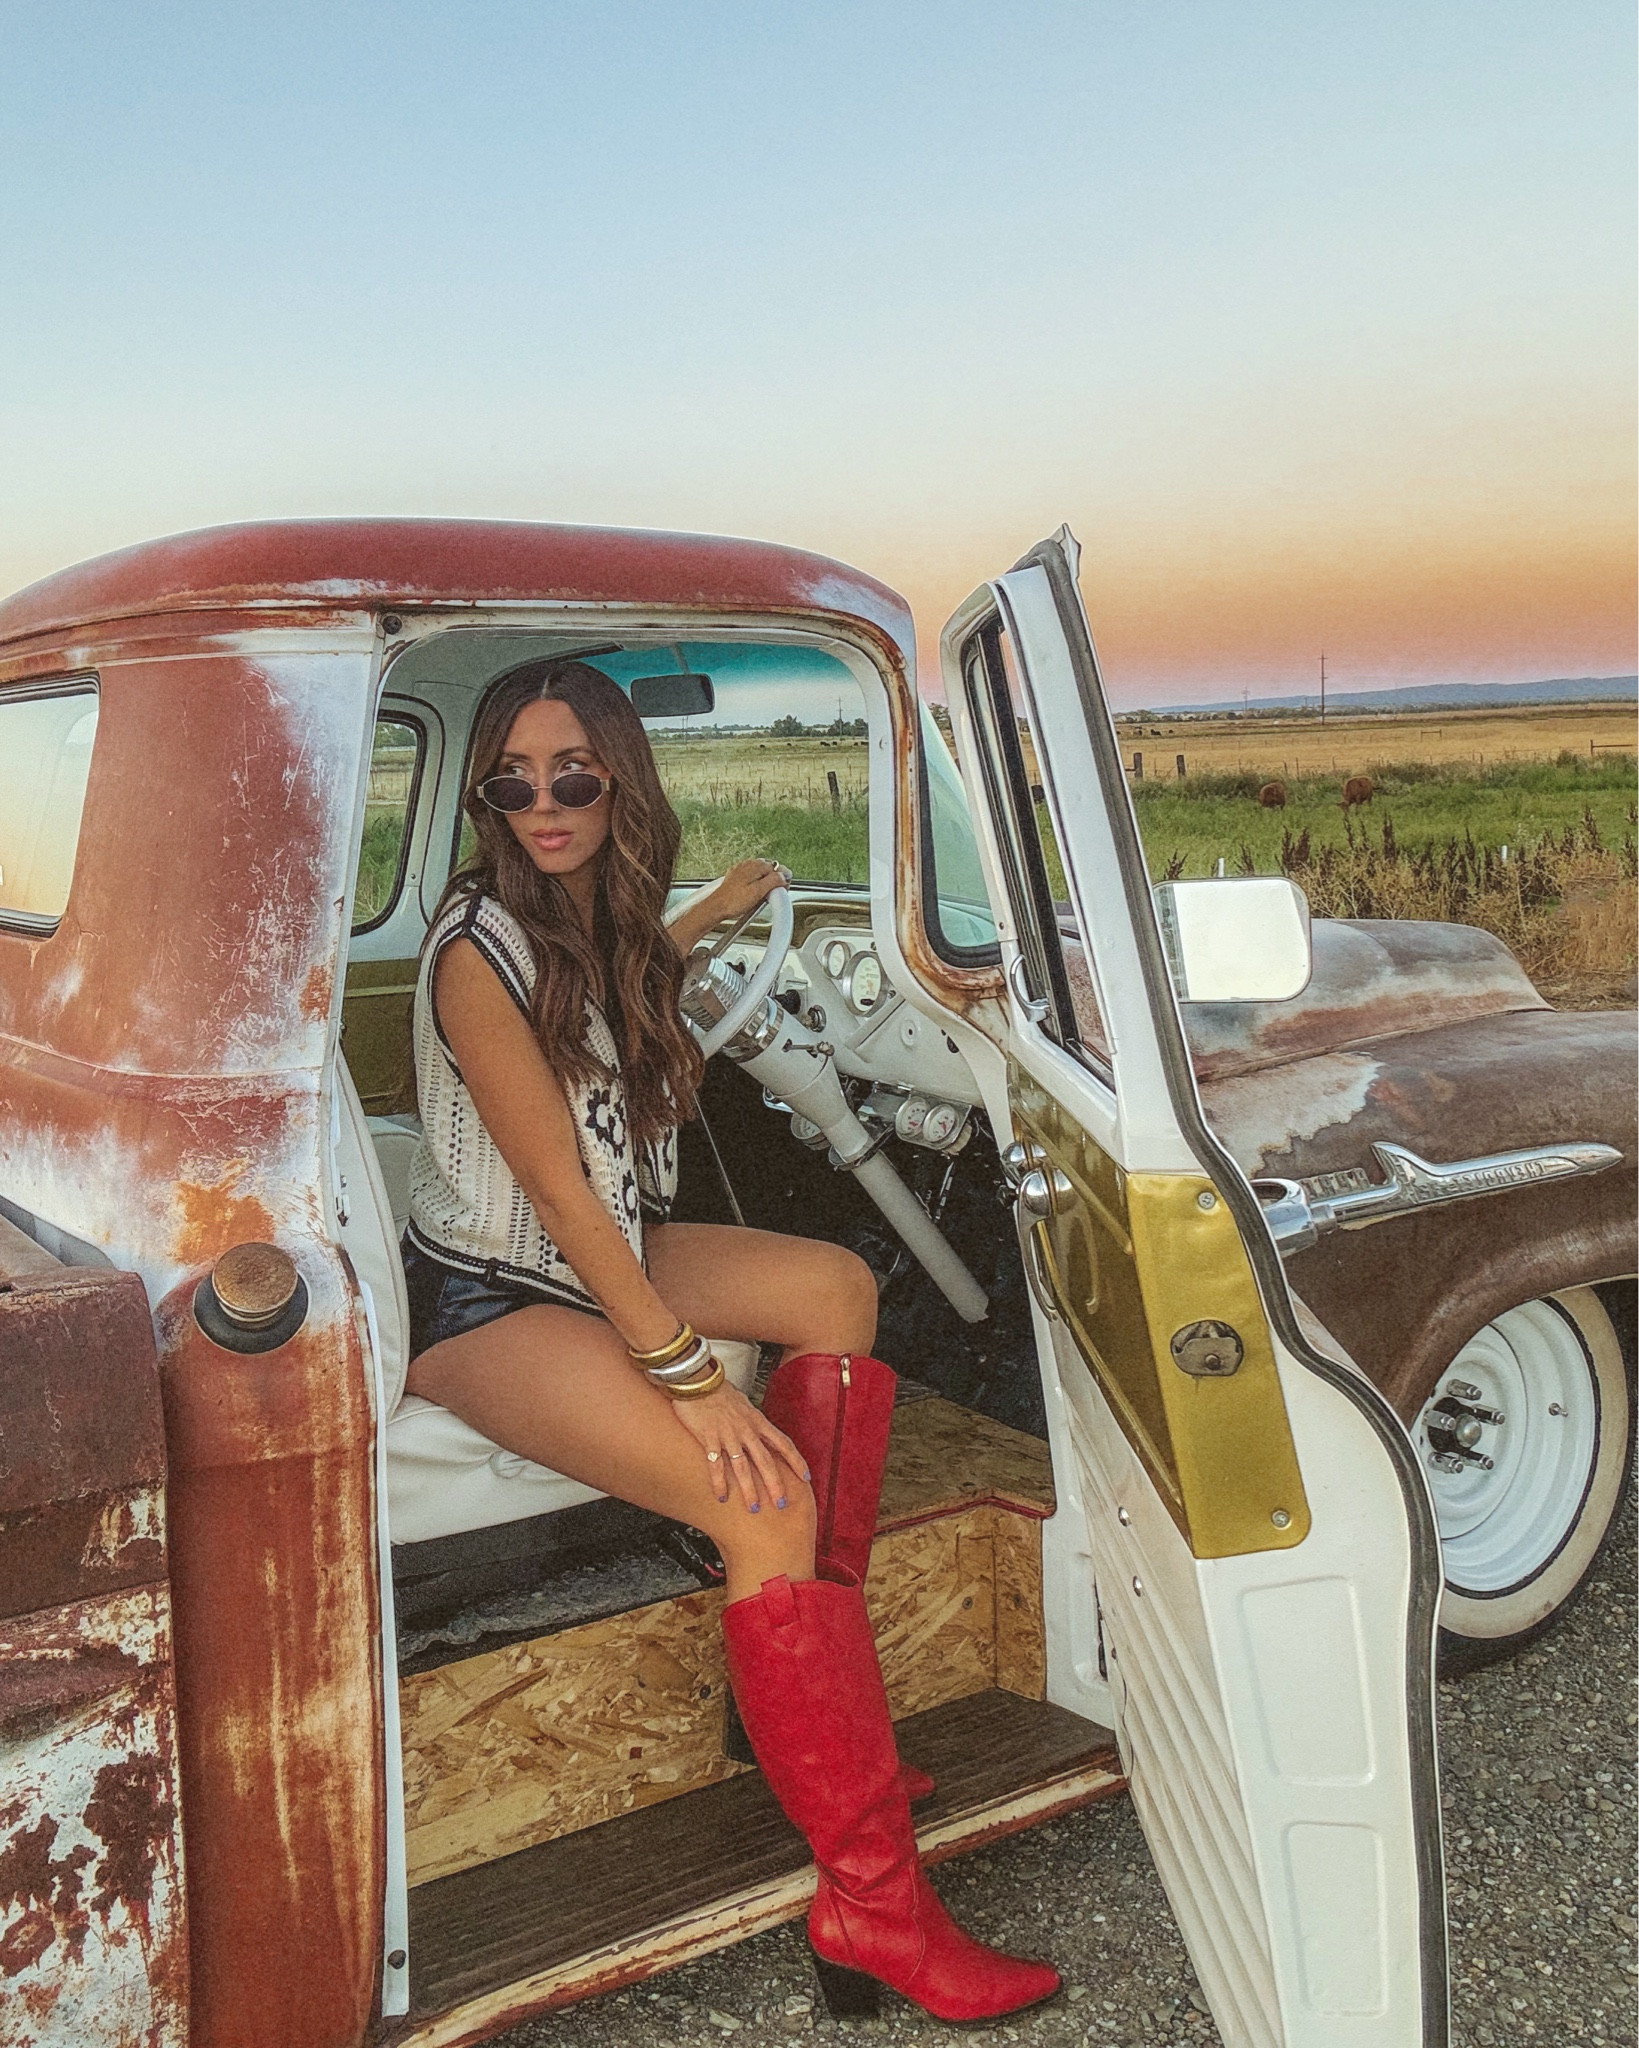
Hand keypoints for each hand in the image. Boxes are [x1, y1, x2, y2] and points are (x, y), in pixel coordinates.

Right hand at [668, 1376, 810, 1513]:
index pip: (783, 1443)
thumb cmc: (719, 1391)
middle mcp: (746, 1429)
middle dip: (775, 1484)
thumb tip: (761, 1432)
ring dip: (749, 1489)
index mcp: (757, 1421)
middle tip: (781, 1504)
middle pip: (766, 1460)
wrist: (697, 1380)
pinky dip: (719, 1482)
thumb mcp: (744, 1404)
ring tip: (754, 1507)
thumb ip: (753, 1421)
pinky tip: (722, 1496)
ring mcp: (728, 1434)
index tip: (805, 1478)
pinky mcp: (709, 1437)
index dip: (796, 1461)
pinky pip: (715, 1464)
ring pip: (742, 1467)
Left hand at [709, 859, 789, 924]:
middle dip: (772, 884)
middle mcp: (748, 865)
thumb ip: (774, 880)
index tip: (780, 891)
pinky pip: (751, 881)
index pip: (778, 869)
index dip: (781, 882)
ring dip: (762, 887)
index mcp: (756, 865)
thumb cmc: (734, 901)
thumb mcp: (758, 891)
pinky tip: (749, 898)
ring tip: (757, 899)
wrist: (716, 908)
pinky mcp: (736, 878)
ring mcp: (741, 871)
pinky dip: (753, 888)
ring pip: (760, 877)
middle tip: (767, 897)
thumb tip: (785, 875)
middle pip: (769, 872)